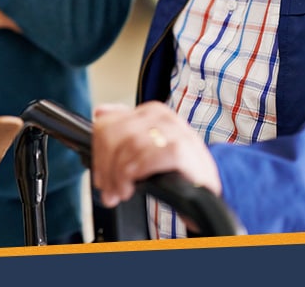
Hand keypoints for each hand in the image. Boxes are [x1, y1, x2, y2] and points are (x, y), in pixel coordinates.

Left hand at [91, 101, 220, 207]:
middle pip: (112, 135)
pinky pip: (145, 158)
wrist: (206, 193)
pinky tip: (135, 186)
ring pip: (127, 146)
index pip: (106, 125)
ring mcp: (174, 131)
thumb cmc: (177, 171)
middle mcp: (162, 116)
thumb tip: (100, 112)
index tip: (101, 177)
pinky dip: (135, 174)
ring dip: (118, 175)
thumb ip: (123, 129)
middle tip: (108, 190)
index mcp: (150, 113)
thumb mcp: (147, 147)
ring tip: (122, 192)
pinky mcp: (181, 149)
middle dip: (105, 167)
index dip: (98, 155)